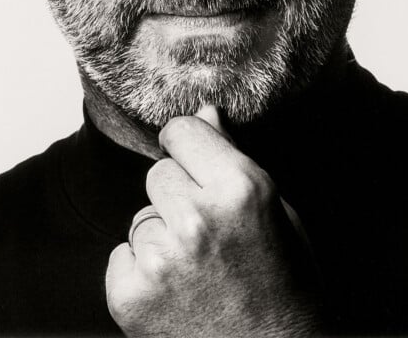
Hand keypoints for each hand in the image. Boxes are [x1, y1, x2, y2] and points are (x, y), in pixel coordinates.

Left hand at [106, 106, 320, 336]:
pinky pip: (122, 255)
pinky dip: (141, 273)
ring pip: (141, 216)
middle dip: (178, 195)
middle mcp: (196, 218)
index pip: (182, 131)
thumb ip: (234, 158)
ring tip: (197, 270)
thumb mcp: (276, 212)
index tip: (195, 165)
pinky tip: (176, 293)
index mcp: (240, 188)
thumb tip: (205, 111)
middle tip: (209, 234)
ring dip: (162, 236)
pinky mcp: (129, 295)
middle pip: (158, 173)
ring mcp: (160, 259)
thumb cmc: (286, 286)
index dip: (189, 147)